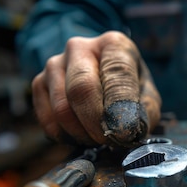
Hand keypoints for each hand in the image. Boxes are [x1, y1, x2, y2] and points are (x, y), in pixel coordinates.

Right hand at [32, 31, 160, 146]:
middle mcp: (80, 47)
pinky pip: (47, 120)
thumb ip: (144, 112)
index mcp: (113, 44)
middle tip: (110, 142)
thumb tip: (127, 130)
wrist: (103, 79)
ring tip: (99, 139)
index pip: (116, 74)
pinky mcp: (39, 83)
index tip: (125, 134)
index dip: (120, 109)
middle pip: (81, 89)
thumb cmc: (130, 89)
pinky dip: (66, 136)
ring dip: (82, 133)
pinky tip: (82, 135)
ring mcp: (54, 63)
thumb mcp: (148, 97)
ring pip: (62, 108)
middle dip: (96, 124)